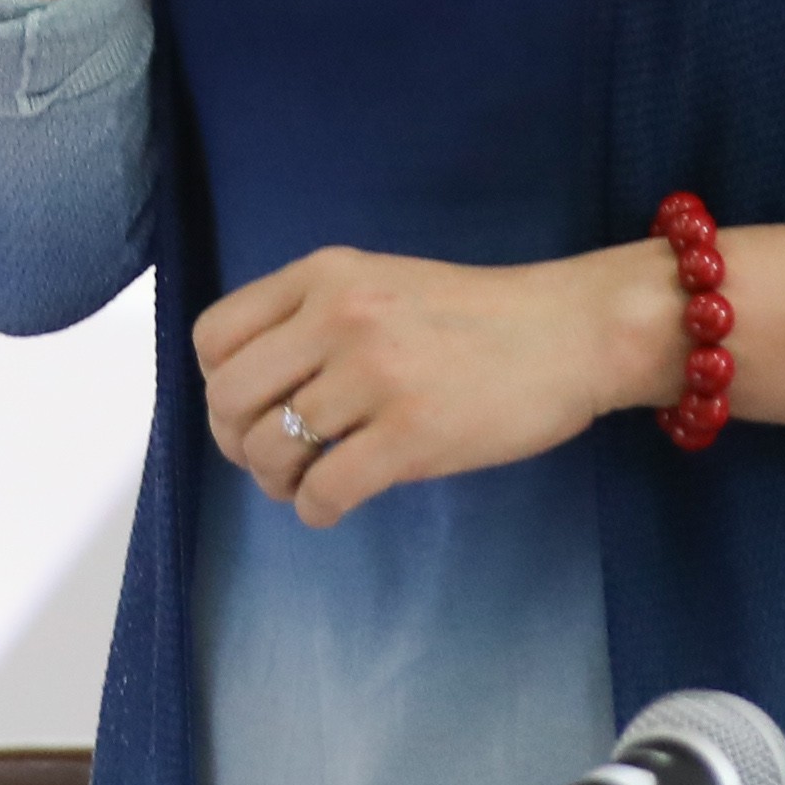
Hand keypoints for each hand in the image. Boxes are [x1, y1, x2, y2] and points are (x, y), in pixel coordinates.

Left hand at [193, 242, 680, 531]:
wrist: (569, 333)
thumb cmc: (477, 316)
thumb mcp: (381, 283)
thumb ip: (315, 317)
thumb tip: (251, 387)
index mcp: (324, 275)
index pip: (214, 335)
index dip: (217, 384)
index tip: (247, 407)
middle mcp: (338, 318)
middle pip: (229, 397)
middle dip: (236, 440)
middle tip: (270, 457)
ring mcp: (374, 377)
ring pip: (270, 448)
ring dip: (275, 480)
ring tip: (305, 482)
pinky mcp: (410, 436)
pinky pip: (324, 489)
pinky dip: (315, 509)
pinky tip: (333, 504)